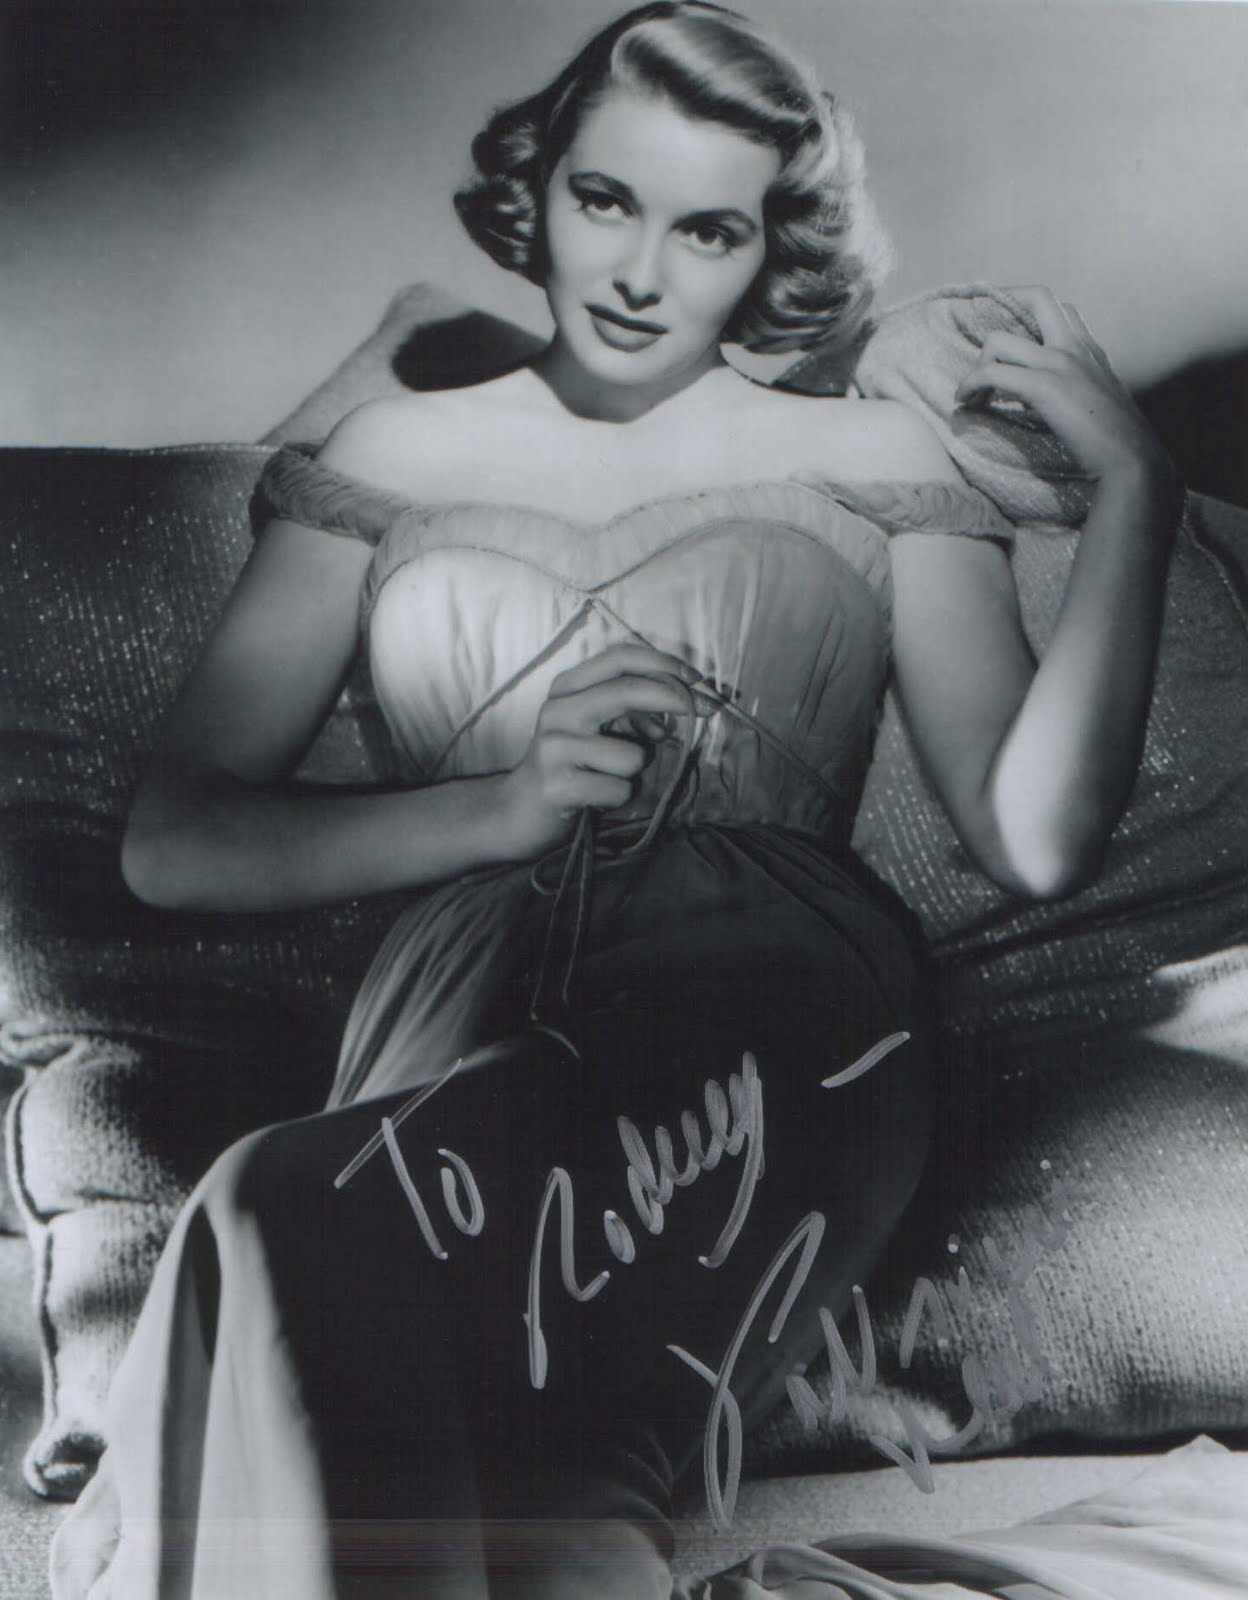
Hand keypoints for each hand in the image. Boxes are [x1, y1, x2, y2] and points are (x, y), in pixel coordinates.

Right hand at [494, 642, 702, 859]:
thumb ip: (634, 709)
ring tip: (610, 777)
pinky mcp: (555, 786)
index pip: (620, 657)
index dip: (664, 664)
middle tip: (705, 711)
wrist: (521, 809)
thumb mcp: (598, 726)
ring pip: (630, 755)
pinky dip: (619, 798)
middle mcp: (557, 710)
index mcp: (568, 687)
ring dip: (635, 771)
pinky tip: (596, 798)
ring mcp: (552, 748)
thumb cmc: (572, 763)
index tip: (698, 680)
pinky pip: (617, 790)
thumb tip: (684, 705)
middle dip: (673, 699)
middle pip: (624, 691)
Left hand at [955, 286, 1176, 490]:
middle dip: (1001, 306)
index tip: (1006, 339)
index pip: (1060, 309)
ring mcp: (1060, 362)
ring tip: (972, 393)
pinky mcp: (1045, 386)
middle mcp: (1075, 347)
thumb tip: (1049, 400)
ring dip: (977, 366)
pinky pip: (992, 373)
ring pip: (999, 340)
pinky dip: (970, 385)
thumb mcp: (1099, 402)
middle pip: (1037, 297)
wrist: (1132, 460)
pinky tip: (966, 401)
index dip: (1028, 313)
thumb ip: (1079, 389)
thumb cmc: (1116, 442)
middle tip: (982, 341)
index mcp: (1090, 350)